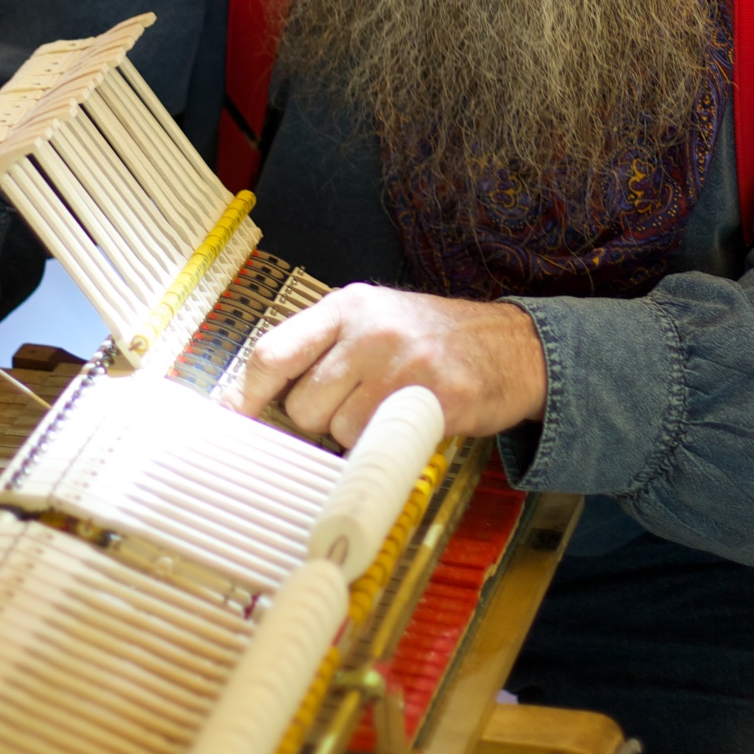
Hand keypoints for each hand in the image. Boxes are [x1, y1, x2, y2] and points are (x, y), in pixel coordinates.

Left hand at [237, 283, 546, 445]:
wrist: (513, 349)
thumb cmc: (432, 340)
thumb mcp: (372, 321)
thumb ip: (317, 348)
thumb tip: (247, 394)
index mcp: (348, 306)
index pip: (273, 352)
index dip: (249, 394)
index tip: (241, 417)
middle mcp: (370, 331)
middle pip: (303, 403)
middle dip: (317, 420)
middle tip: (351, 408)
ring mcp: (403, 366)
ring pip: (336, 430)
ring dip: (353, 435)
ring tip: (386, 410)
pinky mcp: (432, 401)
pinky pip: (377, 444)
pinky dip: (382, 447)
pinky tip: (403, 425)